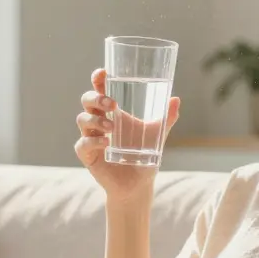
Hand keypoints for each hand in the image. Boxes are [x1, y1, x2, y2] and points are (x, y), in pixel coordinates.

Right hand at [74, 68, 179, 203]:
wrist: (139, 184)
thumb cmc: (144, 154)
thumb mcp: (157, 133)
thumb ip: (167, 117)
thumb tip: (176, 100)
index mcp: (111, 111)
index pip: (100, 89)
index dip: (98, 80)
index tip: (102, 73)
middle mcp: (98, 121)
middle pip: (86, 101)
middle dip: (95, 97)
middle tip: (112, 103)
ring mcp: (91, 138)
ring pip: (82, 120)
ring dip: (95, 120)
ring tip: (112, 126)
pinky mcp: (88, 156)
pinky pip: (82, 144)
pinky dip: (93, 141)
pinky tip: (106, 142)